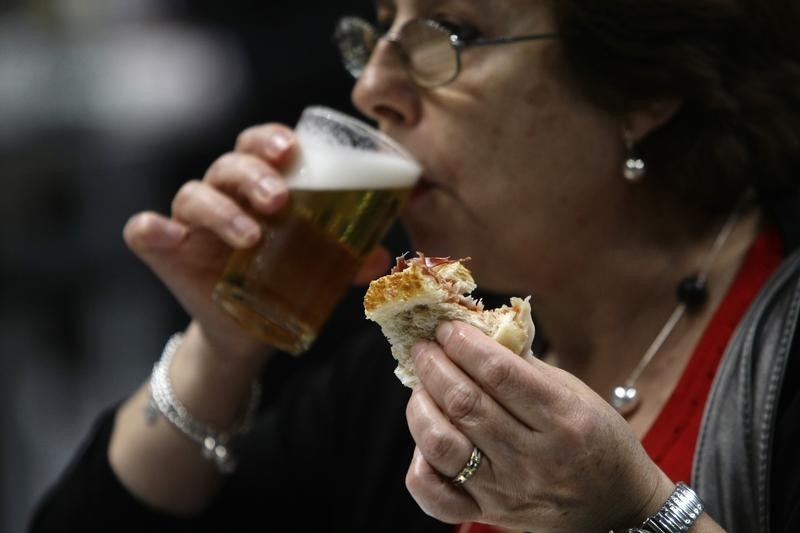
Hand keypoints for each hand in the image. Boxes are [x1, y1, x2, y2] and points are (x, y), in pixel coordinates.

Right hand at [123, 124, 390, 359]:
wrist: (250, 331)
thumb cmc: (285, 279)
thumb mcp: (319, 265)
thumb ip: (349, 256)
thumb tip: (381, 256)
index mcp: (257, 185)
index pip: (258, 145)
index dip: (270, 139)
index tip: (292, 150)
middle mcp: (221, 195)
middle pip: (227, 166)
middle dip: (253, 175)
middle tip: (279, 200)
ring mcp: (190, 223)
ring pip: (193, 195)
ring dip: (221, 209)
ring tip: (252, 236)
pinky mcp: (166, 253)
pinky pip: (143, 232)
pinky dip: (151, 230)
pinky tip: (171, 237)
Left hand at [405, 321, 671, 531]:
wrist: (615, 509)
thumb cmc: (596, 440)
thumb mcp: (576, 392)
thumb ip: (525, 365)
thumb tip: (478, 331)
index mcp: (562, 418)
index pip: (498, 373)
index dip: (464, 344)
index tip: (447, 328)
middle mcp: (532, 457)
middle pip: (465, 403)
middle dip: (435, 366)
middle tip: (424, 347)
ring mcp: (506, 490)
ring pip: (442, 444)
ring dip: (421, 406)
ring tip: (421, 386)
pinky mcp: (487, 514)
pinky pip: (436, 497)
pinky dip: (420, 464)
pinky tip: (426, 439)